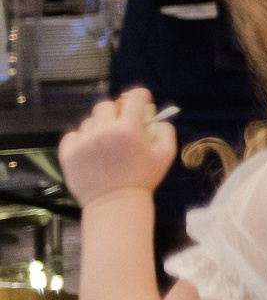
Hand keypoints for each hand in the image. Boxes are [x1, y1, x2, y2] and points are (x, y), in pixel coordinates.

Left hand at [59, 88, 177, 206]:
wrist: (115, 204)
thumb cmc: (143, 179)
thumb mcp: (166, 155)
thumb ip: (166, 131)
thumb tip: (156, 119)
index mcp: (129, 128)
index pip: (134, 96)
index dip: (140, 97)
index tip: (141, 105)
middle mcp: (104, 130)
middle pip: (106, 105)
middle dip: (116, 113)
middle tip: (120, 127)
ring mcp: (83, 141)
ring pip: (90, 121)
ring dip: (98, 128)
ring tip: (104, 145)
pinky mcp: (68, 152)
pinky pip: (73, 135)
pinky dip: (80, 140)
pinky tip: (89, 151)